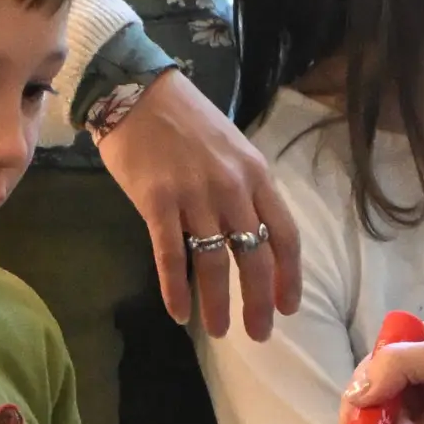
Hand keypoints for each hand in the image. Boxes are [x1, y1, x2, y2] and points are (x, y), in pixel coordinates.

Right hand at [98, 68, 303, 341]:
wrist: (135, 89)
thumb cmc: (185, 121)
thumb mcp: (231, 149)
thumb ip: (244, 191)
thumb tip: (251, 237)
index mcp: (256, 175)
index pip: (284, 235)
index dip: (289, 277)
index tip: (287, 307)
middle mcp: (231, 188)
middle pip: (255, 258)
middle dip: (258, 303)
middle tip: (258, 334)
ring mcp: (194, 195)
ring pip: (214, 263)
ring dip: (219, 304)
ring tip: (220, 331)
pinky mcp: (157, 202)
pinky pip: (171, 256)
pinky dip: (176, 290)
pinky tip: (179, 313)